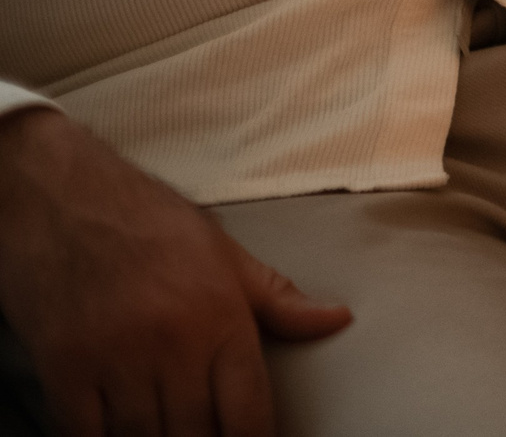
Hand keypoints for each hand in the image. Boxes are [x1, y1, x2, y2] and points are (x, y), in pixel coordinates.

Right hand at [0, 108, 350, 436]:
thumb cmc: (149, 222)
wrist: (62, 197)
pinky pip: (86, 436)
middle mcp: (172, 344)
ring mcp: (114, 360)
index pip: (248, 410)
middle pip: (196, 434)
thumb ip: (279, 298)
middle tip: (209, 435)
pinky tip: (120, 434)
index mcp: (220, 316)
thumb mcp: (224, 252)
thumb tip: (338, 319)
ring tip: (170, 433)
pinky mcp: (64, 369)